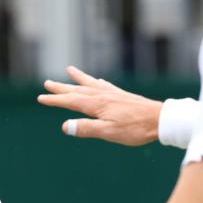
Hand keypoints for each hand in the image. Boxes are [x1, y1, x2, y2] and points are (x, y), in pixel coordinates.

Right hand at [37, 66, 162, 145]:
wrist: (161, 120)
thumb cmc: (135, 129)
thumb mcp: (109, 132)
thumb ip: (86, 128)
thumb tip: (64, 126)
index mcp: (97, 105)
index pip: (71, 101)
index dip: (55, 100)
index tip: (41, 97)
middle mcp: (103, 96)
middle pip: (77, 90)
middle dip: (62, 88)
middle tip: (47, 83)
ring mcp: (113, 94)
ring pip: (91, 84)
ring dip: (78, 79)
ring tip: (69, 70)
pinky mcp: (123, 95)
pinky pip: (105, 85)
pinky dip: (96, 82)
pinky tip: (98, 80)